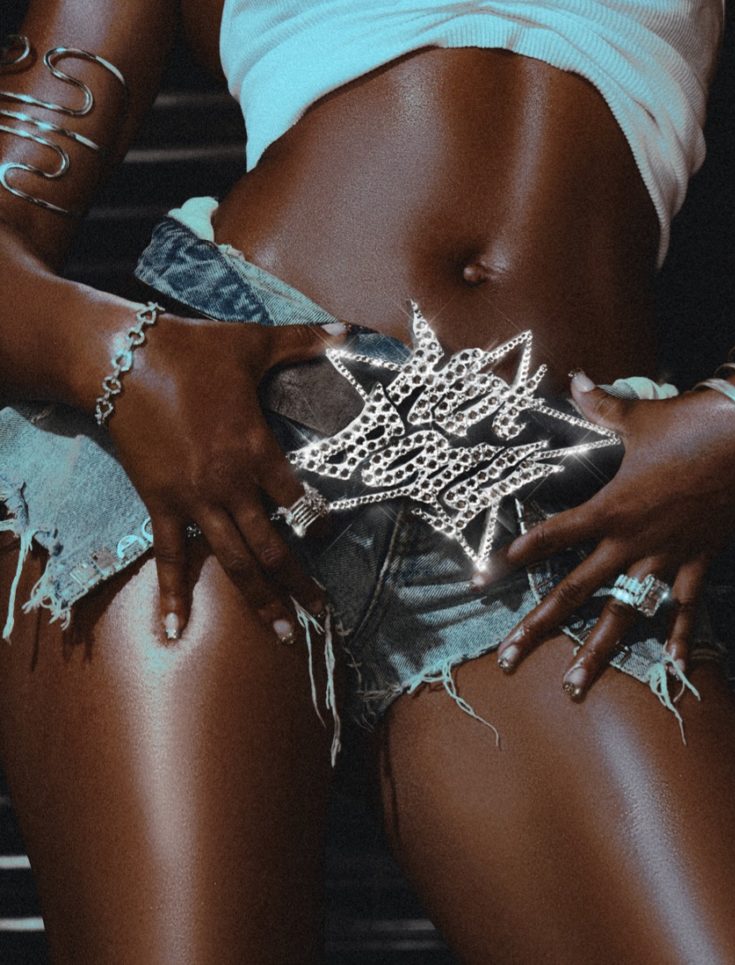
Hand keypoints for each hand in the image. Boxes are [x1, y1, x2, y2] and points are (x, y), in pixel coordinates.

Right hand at [106, 311, 344, 641]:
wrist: (123, 360)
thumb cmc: (192, 351)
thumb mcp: (253, 342)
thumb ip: (304, 342)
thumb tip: (349, 330)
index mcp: (258, 451)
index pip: (299, 500)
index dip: (319, 523)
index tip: (331, 538)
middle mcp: (231, 485)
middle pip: (274, 546)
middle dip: (300, 585)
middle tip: (321, 618)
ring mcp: (195, 501)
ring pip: (234, 561)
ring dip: (259, 599)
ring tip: (282, 634)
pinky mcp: (159, 504)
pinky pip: (168, 557)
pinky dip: (172, 595)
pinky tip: (173, 631)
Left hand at [474, 372, 734, 697]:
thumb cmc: (688, 424)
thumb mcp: (637, 415)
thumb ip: (599, 404)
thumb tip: (576, 377)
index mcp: (609, 507)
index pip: (553, 535)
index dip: (521, 553)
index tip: (489, 575)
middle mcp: (630, 541)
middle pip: (574, 592)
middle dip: (538, 627)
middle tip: (508, 659)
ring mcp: (664, 557)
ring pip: (623, 615)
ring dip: (598, 652)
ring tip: (575, 687)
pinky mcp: (698, 562)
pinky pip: (686, 608)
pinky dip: (679, 637)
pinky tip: (670, 667)